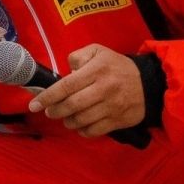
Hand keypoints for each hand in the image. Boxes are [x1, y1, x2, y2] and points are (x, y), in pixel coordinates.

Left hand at [29, 44, 145, 137]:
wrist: (149, 83)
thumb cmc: (117, 67)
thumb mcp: (98, 52)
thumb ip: (78, 56)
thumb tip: (66, 70)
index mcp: (96, 70)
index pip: (66, 86)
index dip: (47, 97)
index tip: (34, 104)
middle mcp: (103, 89)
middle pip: (71, 105)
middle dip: (55, 111)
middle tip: (50, 111)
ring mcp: (111, 107)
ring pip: (81, 120)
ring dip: (68, 121)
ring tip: (65, 117)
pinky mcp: (118, 121)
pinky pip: (93, 131)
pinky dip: (82, 131)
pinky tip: (80, 124)